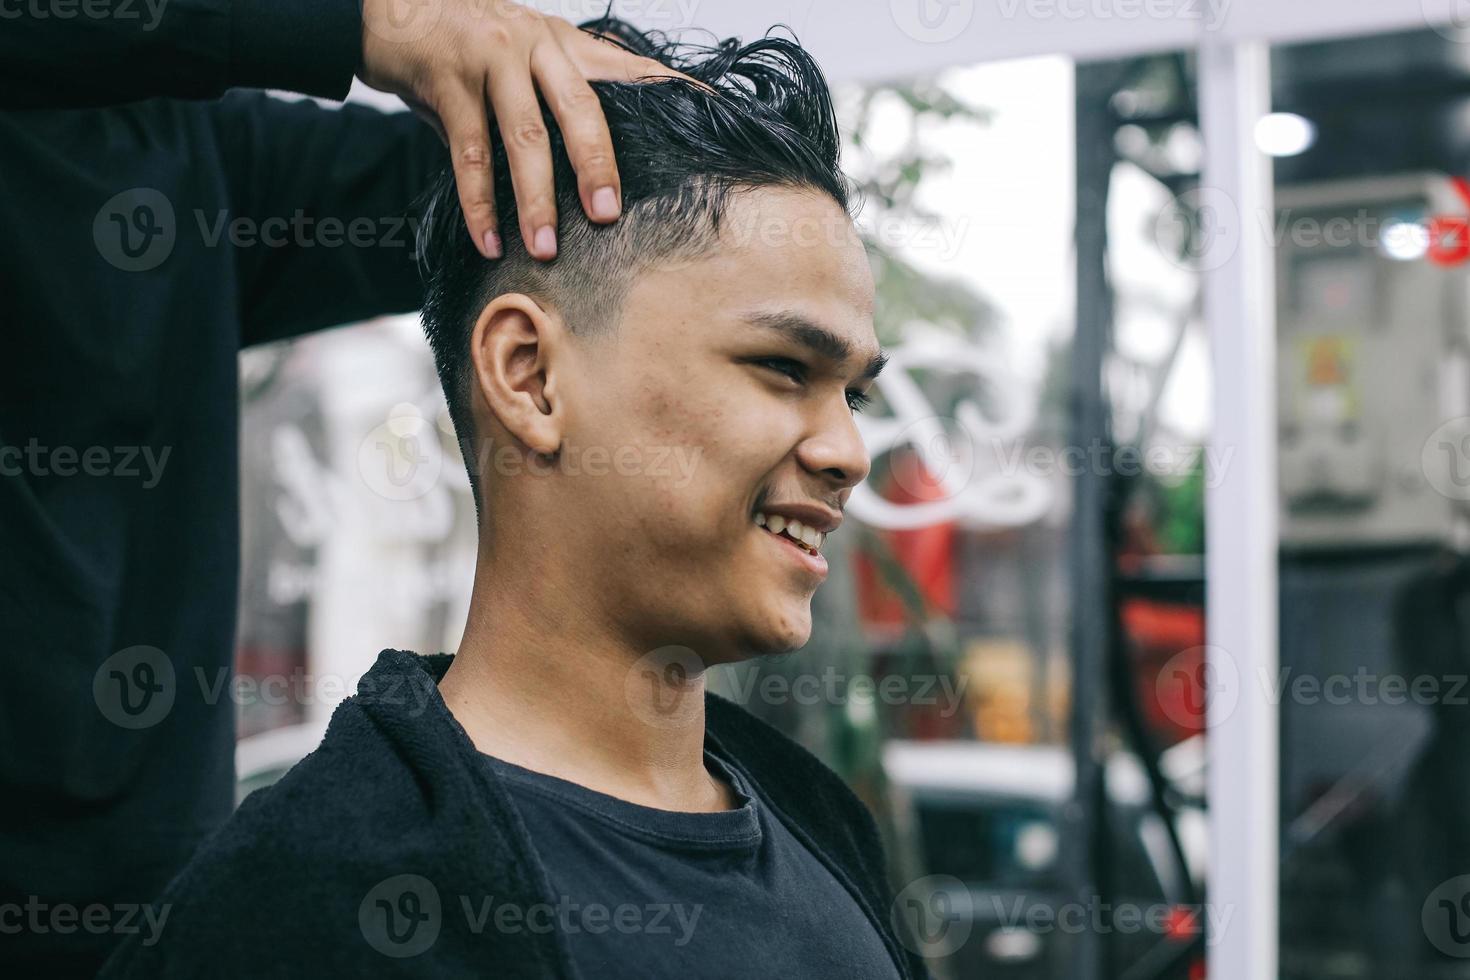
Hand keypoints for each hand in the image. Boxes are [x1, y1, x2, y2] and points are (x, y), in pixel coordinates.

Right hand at [359, 0, 688, 259]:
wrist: (390, 9)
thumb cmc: (468, 44)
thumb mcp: (525, 56)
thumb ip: (560, 95)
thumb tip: (604, 162)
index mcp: (564, 44)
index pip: (629, 70)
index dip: (668, 92)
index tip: (708, 118)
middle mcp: (534, 45)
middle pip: (579, 109)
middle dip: (596, 166)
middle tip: (607, 216)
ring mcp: (490, 61)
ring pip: (522, 137)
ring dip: (533, 199)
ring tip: (544, 247)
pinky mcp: (447, 83)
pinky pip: (468, 153)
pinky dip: (478, 203)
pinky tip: (489, 240)